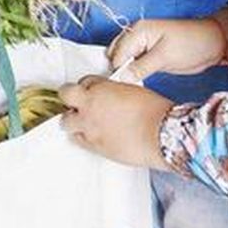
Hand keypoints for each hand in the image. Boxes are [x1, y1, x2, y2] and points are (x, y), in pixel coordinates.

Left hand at [58, 76, 172, 168]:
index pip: (83, 81)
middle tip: (80, 103)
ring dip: (73, 120)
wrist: (162, 135)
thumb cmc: (154, 112)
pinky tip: (93, 135)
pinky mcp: (94, 146)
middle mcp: (90, 106)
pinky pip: (77, 140)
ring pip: (66, 121)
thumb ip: (113, 91)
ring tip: (85, 122)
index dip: (88, 86)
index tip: (92, 91)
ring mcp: (89, 127)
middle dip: (71, 99)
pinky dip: (82, 136)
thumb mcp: (131, 90)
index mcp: (100, 88)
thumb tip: (109, 95)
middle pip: (65, 96)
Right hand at [107, 18, 227, 80]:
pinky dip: (133, 75)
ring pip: (123, 63)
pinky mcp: (150, 56)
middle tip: (125, 89)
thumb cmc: (193, 42)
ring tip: (130, 89)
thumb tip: (122, 78)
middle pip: (115, 57)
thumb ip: (141, 67)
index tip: (120, 88)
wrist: (214, 43)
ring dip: (125, 75)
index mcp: (137, 31)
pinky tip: (136, 85)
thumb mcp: (165, 57)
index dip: (117, 72)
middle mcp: (136, 36)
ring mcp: (143, 46)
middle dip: (117, 72)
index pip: (117, 54)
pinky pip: (134, 66)